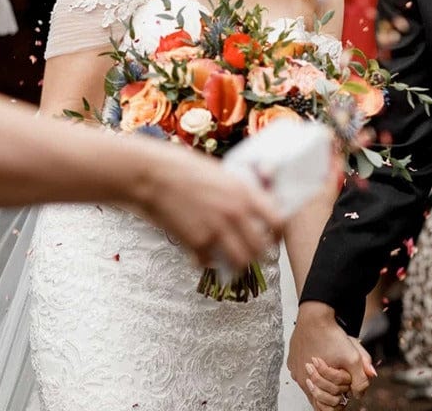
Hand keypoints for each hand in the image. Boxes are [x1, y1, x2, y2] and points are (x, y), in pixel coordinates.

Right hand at [137, 144, 283, 268]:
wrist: (152, 175)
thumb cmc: (184, 168)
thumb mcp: (222, 172)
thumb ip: (239, 189)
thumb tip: (253, 202)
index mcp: (245, 193)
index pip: (278, 221)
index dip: (279, 233)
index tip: (275, 237)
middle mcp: (235, 213)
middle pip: (261, 248)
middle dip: (260, 254)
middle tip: (255, 254)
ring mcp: (215, 230)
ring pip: (240, 261)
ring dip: (238, 263)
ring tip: (233, 260)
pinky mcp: (195, 243)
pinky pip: (210, 262)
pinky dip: (209, 262)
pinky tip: (205, 255)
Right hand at [289, 301, 375, 406]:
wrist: (315, 314)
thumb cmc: (331, 335)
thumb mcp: (353, 357)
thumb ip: (361, 379)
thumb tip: (361, 393)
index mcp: (312, 384)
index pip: (325, 406)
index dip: (338, 399)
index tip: (346, 391)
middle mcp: (300, 379)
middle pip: (318, 394)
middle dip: (333, 388)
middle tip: (343, 377)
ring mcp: (294, 368)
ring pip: (311, 381)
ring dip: (323, 378)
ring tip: (333, 366)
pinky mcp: (292, 358)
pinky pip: (304, 369)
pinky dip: (314, 368)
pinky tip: (322, 357)